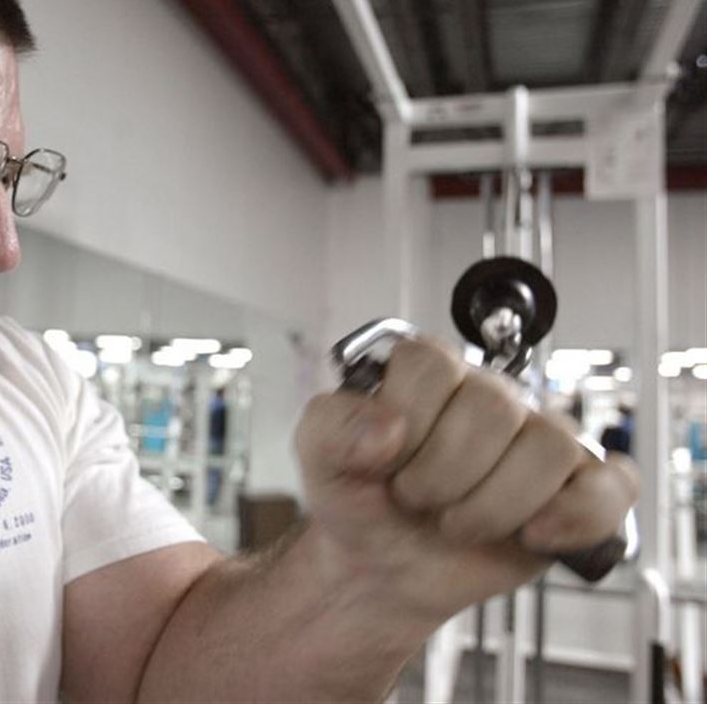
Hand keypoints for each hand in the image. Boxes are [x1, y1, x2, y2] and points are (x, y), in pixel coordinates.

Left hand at [295, 337, 637, 619]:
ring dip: (494, 505)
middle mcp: (491, 398)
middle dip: (443, 474)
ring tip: (459, 521)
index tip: (386, 461)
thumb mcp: (319, 457)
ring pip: (551, 446)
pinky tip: (532, 534)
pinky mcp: (576, 491)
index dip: (408, 421)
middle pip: (496, 408)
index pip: (434, 364)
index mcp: (431, 375)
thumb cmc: (360, 499)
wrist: (381, 567)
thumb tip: (387, 426)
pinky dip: (575, 516)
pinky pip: (612, 487)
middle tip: (418, 499)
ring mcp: (538, 442)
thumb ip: (332, 426)